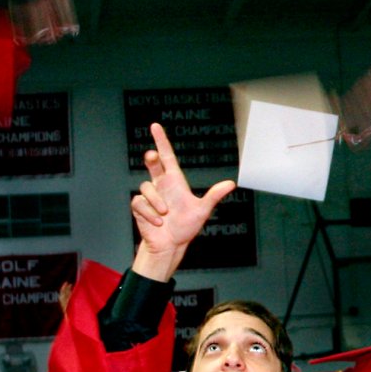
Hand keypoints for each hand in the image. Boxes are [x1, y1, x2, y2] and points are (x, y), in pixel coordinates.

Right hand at [131, 122, 235, 279]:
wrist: (170, 245)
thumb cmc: (186, 227)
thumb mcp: (202, 210)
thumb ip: (214, 196)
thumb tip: (231, 184)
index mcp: (174, 181)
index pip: (167, 156)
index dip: (161, 140)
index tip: (155, 126)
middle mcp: (161, 185)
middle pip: (153, 163)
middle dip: (151, 158)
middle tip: (152, 156)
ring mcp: (149, 195)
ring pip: (146, 187)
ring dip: (157, 202)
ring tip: (165, 214)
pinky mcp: (140, 206)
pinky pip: (139, 202)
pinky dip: (149, 213)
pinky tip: (157, 222)